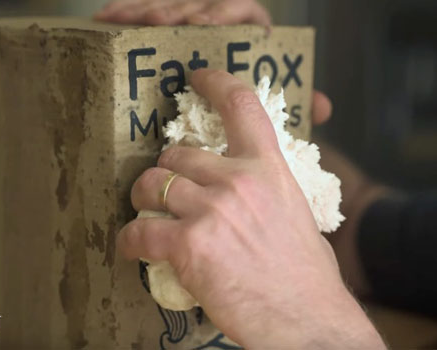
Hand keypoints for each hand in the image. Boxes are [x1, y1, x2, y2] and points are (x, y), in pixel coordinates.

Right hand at [94, 0, 332, 125]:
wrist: (239, 73)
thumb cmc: (259, 85)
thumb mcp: (279, 91)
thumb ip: (300, 99)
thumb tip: (323, 106)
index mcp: (249, 23)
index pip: (240, 8)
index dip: (221, 12)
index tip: (202, 25)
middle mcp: (218, 12)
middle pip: (194, 3)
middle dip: (172, 9)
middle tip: (153, 22)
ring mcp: (189, 12)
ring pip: (166, 2)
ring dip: (140, 8)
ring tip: (117, 18)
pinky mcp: (166, 17)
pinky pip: (146, 8)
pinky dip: (127, 11)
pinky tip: (106, 17)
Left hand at [118, 69, 383, 348]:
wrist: (306, 320)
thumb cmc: (306, 276)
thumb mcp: (297, 214)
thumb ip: (270, 189)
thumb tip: (253, 185)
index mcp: (269, 168)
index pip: (242, 106)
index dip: (214, 84)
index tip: (197, 78)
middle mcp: (238, 180)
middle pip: (179, 153)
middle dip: (167, 171)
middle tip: (167, 190)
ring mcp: (211, 210)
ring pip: (152, 184)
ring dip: (144, 198)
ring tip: (146, 214)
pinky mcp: (188, 245)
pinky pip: (141, 230)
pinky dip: (130, 240)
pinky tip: (133, 247)